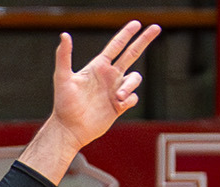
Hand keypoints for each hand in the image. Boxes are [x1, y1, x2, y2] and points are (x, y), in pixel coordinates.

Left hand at [43, 21, 160, 151]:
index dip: (126, 34)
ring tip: (118, 96)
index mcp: (98, 67)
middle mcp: (109, 76)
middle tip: (156, 27)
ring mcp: (115, 90)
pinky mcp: (119, 106)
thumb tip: (64, 35)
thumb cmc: (64, 104)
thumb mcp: (62, 77)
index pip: (116, 46)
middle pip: (132, 54)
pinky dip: (129, 99)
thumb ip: (64, 56)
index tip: (137, 23)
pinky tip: (118, 105)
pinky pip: (133, 98)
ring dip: (130, 85)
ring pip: (134, 79)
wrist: (70, 129)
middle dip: (144, 40)